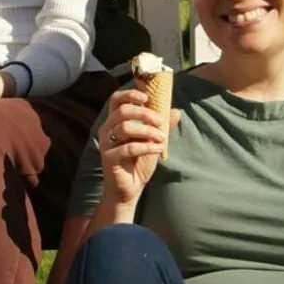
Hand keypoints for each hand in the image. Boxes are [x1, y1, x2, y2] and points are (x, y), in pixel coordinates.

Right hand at [94, 84, 175, 207]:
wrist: (130, 188)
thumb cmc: (139, 162)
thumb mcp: (153, 141)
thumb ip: (162, 126)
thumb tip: (177, 111)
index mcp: (115, 122)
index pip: (116, 100)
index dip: (130, 94)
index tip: (146, 97)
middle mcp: (107, 130)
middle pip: (122, 111)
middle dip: (143, 113)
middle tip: (159, 121)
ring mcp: (106, 144)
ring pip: (125, 128)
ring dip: (147, 131)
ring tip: (162, 138)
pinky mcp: (109, 158)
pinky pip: (129, 148)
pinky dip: (147, 147)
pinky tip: (158, 149)